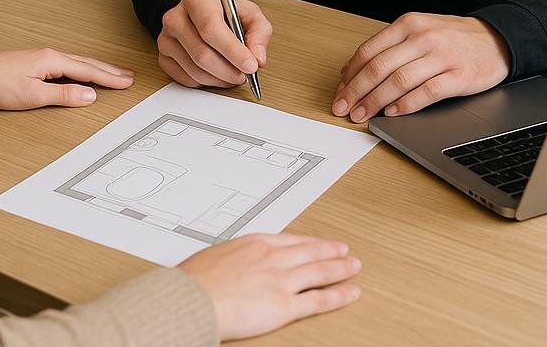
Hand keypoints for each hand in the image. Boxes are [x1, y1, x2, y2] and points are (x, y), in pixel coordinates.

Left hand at [0, 48, 132, 109]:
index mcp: (53, 61)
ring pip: (78, 62)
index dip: (109, 78)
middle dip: (109, 70)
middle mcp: (51, 55)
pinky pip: (68, 63)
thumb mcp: (33, 96)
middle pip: (87, 63)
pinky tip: (84, 72)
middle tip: (128, 76)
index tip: (126, 83)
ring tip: (113, 73)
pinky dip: (83, 68)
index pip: (88, 70)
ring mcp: (44, 57)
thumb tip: (90, 96)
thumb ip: (63, 96)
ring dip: (98, 68)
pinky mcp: (36, 61)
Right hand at [157, 0, 271, 88]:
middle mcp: (175, 17)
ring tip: (234, 75)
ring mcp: (166, 39)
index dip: (233, 50)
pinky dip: (207, 83)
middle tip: (245, 75)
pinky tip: (218, 75)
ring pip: (195, 70)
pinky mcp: (163, 58)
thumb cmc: (224, 13)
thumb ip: (259, 32)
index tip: (250, 65)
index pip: (211, 28)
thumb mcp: (249, 13)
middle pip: (202, 53)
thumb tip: (257, 58)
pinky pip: (186, 80)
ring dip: (220, 79)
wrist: (201, 14)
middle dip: (229, 70)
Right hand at [179, 234, 360, 339]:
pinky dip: (339, 295)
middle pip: (312, 251)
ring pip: (321, 271)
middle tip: (345, 251)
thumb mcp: (219, 255)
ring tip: (353, 268)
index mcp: (257, 243)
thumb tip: (237, 262)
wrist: (192, 297)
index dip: (312, 242)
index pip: (293, 240)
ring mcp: (281, 281)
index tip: (321, 242)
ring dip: (341, 269)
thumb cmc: (197, 279)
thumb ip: (237, 257)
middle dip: (332, 251)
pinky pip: (319, 299)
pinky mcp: (284, 305)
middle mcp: (274, 258)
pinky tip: (350, 292)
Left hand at [332, 14, 510, 121]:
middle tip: (343, 108)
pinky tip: (393, 113)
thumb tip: (349, 70)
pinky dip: (406, 105)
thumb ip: (388, 46)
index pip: (370, 50)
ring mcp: (441, 56)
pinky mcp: (459, 76)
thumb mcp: (418, 31)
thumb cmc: (453, 38)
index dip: (351, 75)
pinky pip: (427, 92)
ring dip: (375, 101)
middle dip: (356, 91)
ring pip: (399, 81)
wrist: (497, 39)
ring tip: (362, 115)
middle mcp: (422, 37)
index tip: (340, 92)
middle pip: (379, 67)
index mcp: (408, 24)